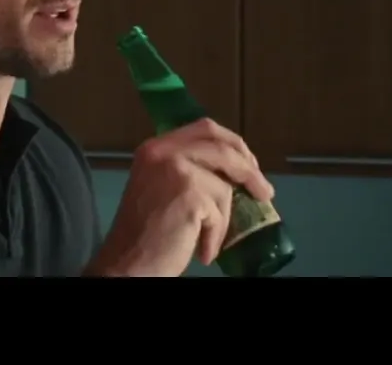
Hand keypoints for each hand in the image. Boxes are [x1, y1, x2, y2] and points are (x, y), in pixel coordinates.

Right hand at [88, 118, 273, 276]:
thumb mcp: (162, 185)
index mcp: (156, 147)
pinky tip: (202, 250)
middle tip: (264, 191)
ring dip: (222, 218)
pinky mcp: (189, 195)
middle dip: (248, 169)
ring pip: (223, 186)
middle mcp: (163, 152)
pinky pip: (219, 214)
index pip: (205, 128)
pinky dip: (215, 236)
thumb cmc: (146, 232)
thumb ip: (189, 169)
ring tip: (207, 238)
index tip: (248, 162)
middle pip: (222, 148)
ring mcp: (176, 170)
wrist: (127, 263)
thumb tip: (236, 170)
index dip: (232, 143)